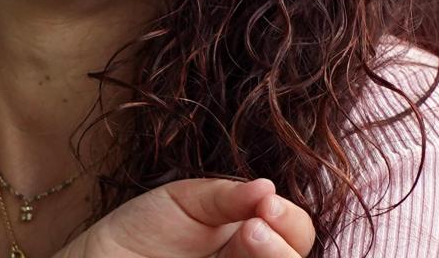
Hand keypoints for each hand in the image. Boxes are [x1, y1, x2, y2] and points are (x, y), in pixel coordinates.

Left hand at [63, 177, 314, 257]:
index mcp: (251, 234)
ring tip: (252, 236)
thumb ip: (227, 196)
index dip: (290, 219)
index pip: (293, 231)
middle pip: (295, 257)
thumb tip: (267, 187)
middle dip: (286, 241)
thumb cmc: (144, 228)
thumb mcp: (187, 200)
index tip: (266, 202)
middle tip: (257, 225)